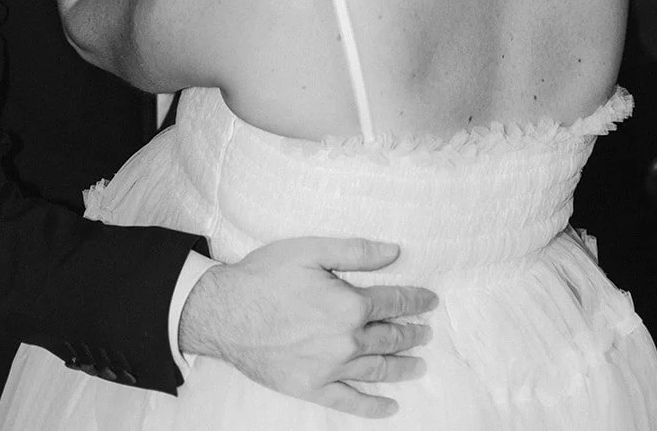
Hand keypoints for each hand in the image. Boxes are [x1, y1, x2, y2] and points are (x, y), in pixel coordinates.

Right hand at [179, 237, 436, 417]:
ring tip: (420, 365)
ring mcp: (329, 369)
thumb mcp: (311, 249)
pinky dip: (372, 406)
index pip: (393, 302)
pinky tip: (390, 407)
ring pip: (376, 370)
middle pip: (389, 338)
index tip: (430, 301)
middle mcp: (346, 341)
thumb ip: (356, 251)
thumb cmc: (266, 275)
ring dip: (402, 367)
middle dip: (412, 334)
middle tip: (427, 332)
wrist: (225, 312)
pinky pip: (349, 402)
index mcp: (349, 305)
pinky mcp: (311, 388)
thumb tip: (394, 251)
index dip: (415, 300)